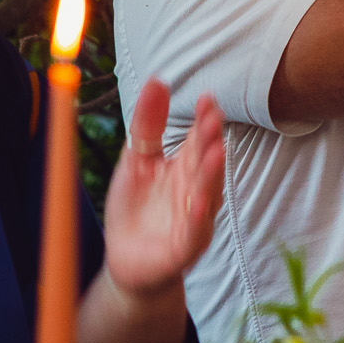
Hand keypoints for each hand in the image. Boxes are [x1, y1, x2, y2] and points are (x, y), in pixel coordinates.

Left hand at [102, 78, 225, 300]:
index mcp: (185, 168)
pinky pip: (194, 232)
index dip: (204, 120)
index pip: (199, 139)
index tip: (207, 97)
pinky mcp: (184, 248)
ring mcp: (193, 220)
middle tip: (213, 118)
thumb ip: (147, 125)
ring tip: (217, 152)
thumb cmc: (135, 209)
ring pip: (206, 195)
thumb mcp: (135, 161)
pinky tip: (197, 203)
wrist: (126, 262)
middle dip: (210, 141)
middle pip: (206, 163)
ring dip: (212, 175)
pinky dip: (197, 218)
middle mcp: (195, 191)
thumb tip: (157, 80)